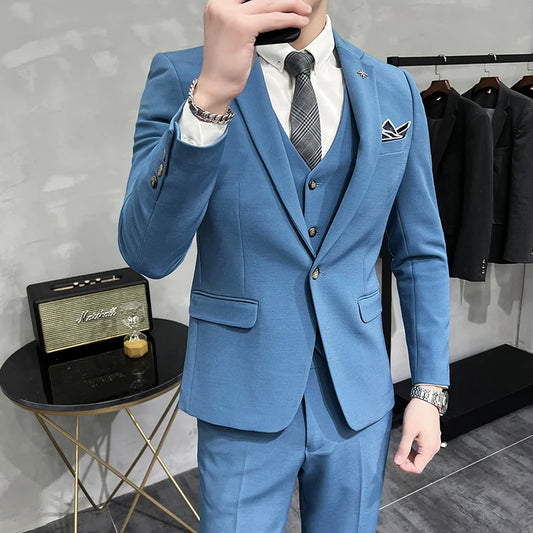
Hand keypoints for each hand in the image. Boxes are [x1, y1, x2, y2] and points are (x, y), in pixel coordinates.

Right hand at [195, 0, 311, 112]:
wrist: (216, 84)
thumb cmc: (225, 65)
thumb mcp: (234, 33)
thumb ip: (247, 18)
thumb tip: (270, 13)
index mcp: (217, 4)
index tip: (284, 2)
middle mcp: (221, 6)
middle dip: (284, 0)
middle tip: (300, 3)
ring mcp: (230, 15)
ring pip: (269, 5)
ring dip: (291, 6)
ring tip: (304, 10)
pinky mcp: (242, 27)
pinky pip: (272, 20)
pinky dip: (289, 20)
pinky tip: (299, 22)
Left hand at [393, 396, 441, 473]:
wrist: (427, 399)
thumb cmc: (418, 412)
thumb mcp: (408, 431)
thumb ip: (403, 448)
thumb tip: (398, 461)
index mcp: (429, 449)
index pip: (417, 468)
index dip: (405, 466)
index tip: (396, 459)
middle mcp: (434, 448)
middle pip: (419, 463)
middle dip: (406, 461)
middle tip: (396, 452)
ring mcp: (434, 443)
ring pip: (420, 457)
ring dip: (409, 455)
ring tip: (400, 447)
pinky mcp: (432, 438)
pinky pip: (422, 449)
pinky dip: (414, 449)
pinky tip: (407, 442)